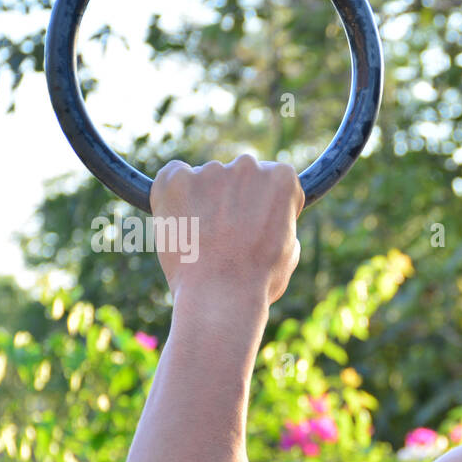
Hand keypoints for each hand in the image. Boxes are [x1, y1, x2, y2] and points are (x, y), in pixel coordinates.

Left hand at [150, 155, 303, 306]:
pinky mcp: (175, 180)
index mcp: (281, 179)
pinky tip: (180, 224)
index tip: (258, 223)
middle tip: (227, 233)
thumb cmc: (258, 280)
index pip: (274, 179)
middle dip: (235, 198)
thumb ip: (279, 223)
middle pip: (241, 175)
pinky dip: (173, 196)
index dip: (266, 204)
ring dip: (204, 200)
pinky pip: (173, 177)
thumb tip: (268, 221)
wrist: (220, 295)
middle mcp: (248, 166)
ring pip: (207, 179)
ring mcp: (210, 170)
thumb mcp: (288, 250)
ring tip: (201, 239)